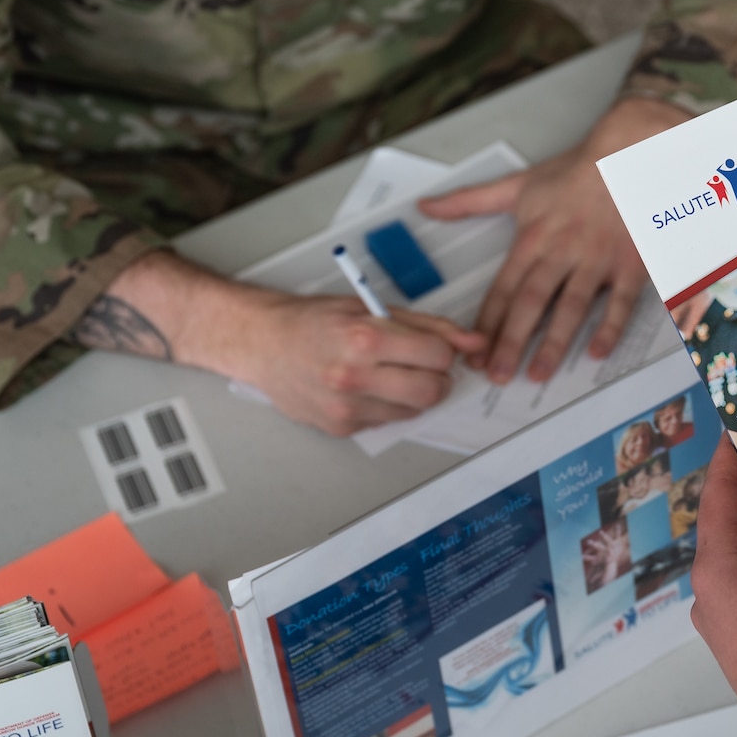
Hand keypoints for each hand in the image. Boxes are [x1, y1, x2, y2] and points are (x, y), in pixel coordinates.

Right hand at [217, 291, 484, 434]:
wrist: (263, 344)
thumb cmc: (315, 321)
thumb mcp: (373, 308)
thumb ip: (429, 326)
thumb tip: (473, 342)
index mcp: (365, 339)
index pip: (438, 356)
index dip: (443, 350)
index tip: (433, 346)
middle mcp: (354, 377)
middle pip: (432, 391)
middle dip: (438, 378)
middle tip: (423, 365)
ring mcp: (346, 407)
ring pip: (413, 410)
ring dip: (413, 393)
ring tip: (389, 373)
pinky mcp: (340, 427)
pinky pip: (386, 422)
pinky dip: (387, 406)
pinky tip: (366, 387)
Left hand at [419, 98, 688, 382]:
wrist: (628, 155)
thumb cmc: (574, 172)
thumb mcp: (517, 185)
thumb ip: (469, 202)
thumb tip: (426, 206)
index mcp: (532, 238)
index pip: (503, 288)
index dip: (487, 323)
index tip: (473, 352)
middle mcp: (561, 252)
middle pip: (531, 304)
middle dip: (511, 342)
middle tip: (497, 375)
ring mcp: (596, 259)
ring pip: (571, 308)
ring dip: (554, 343)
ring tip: (538, 374)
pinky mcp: (629, 262)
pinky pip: (620, 301)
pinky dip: (610, 327)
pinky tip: (596, 353)